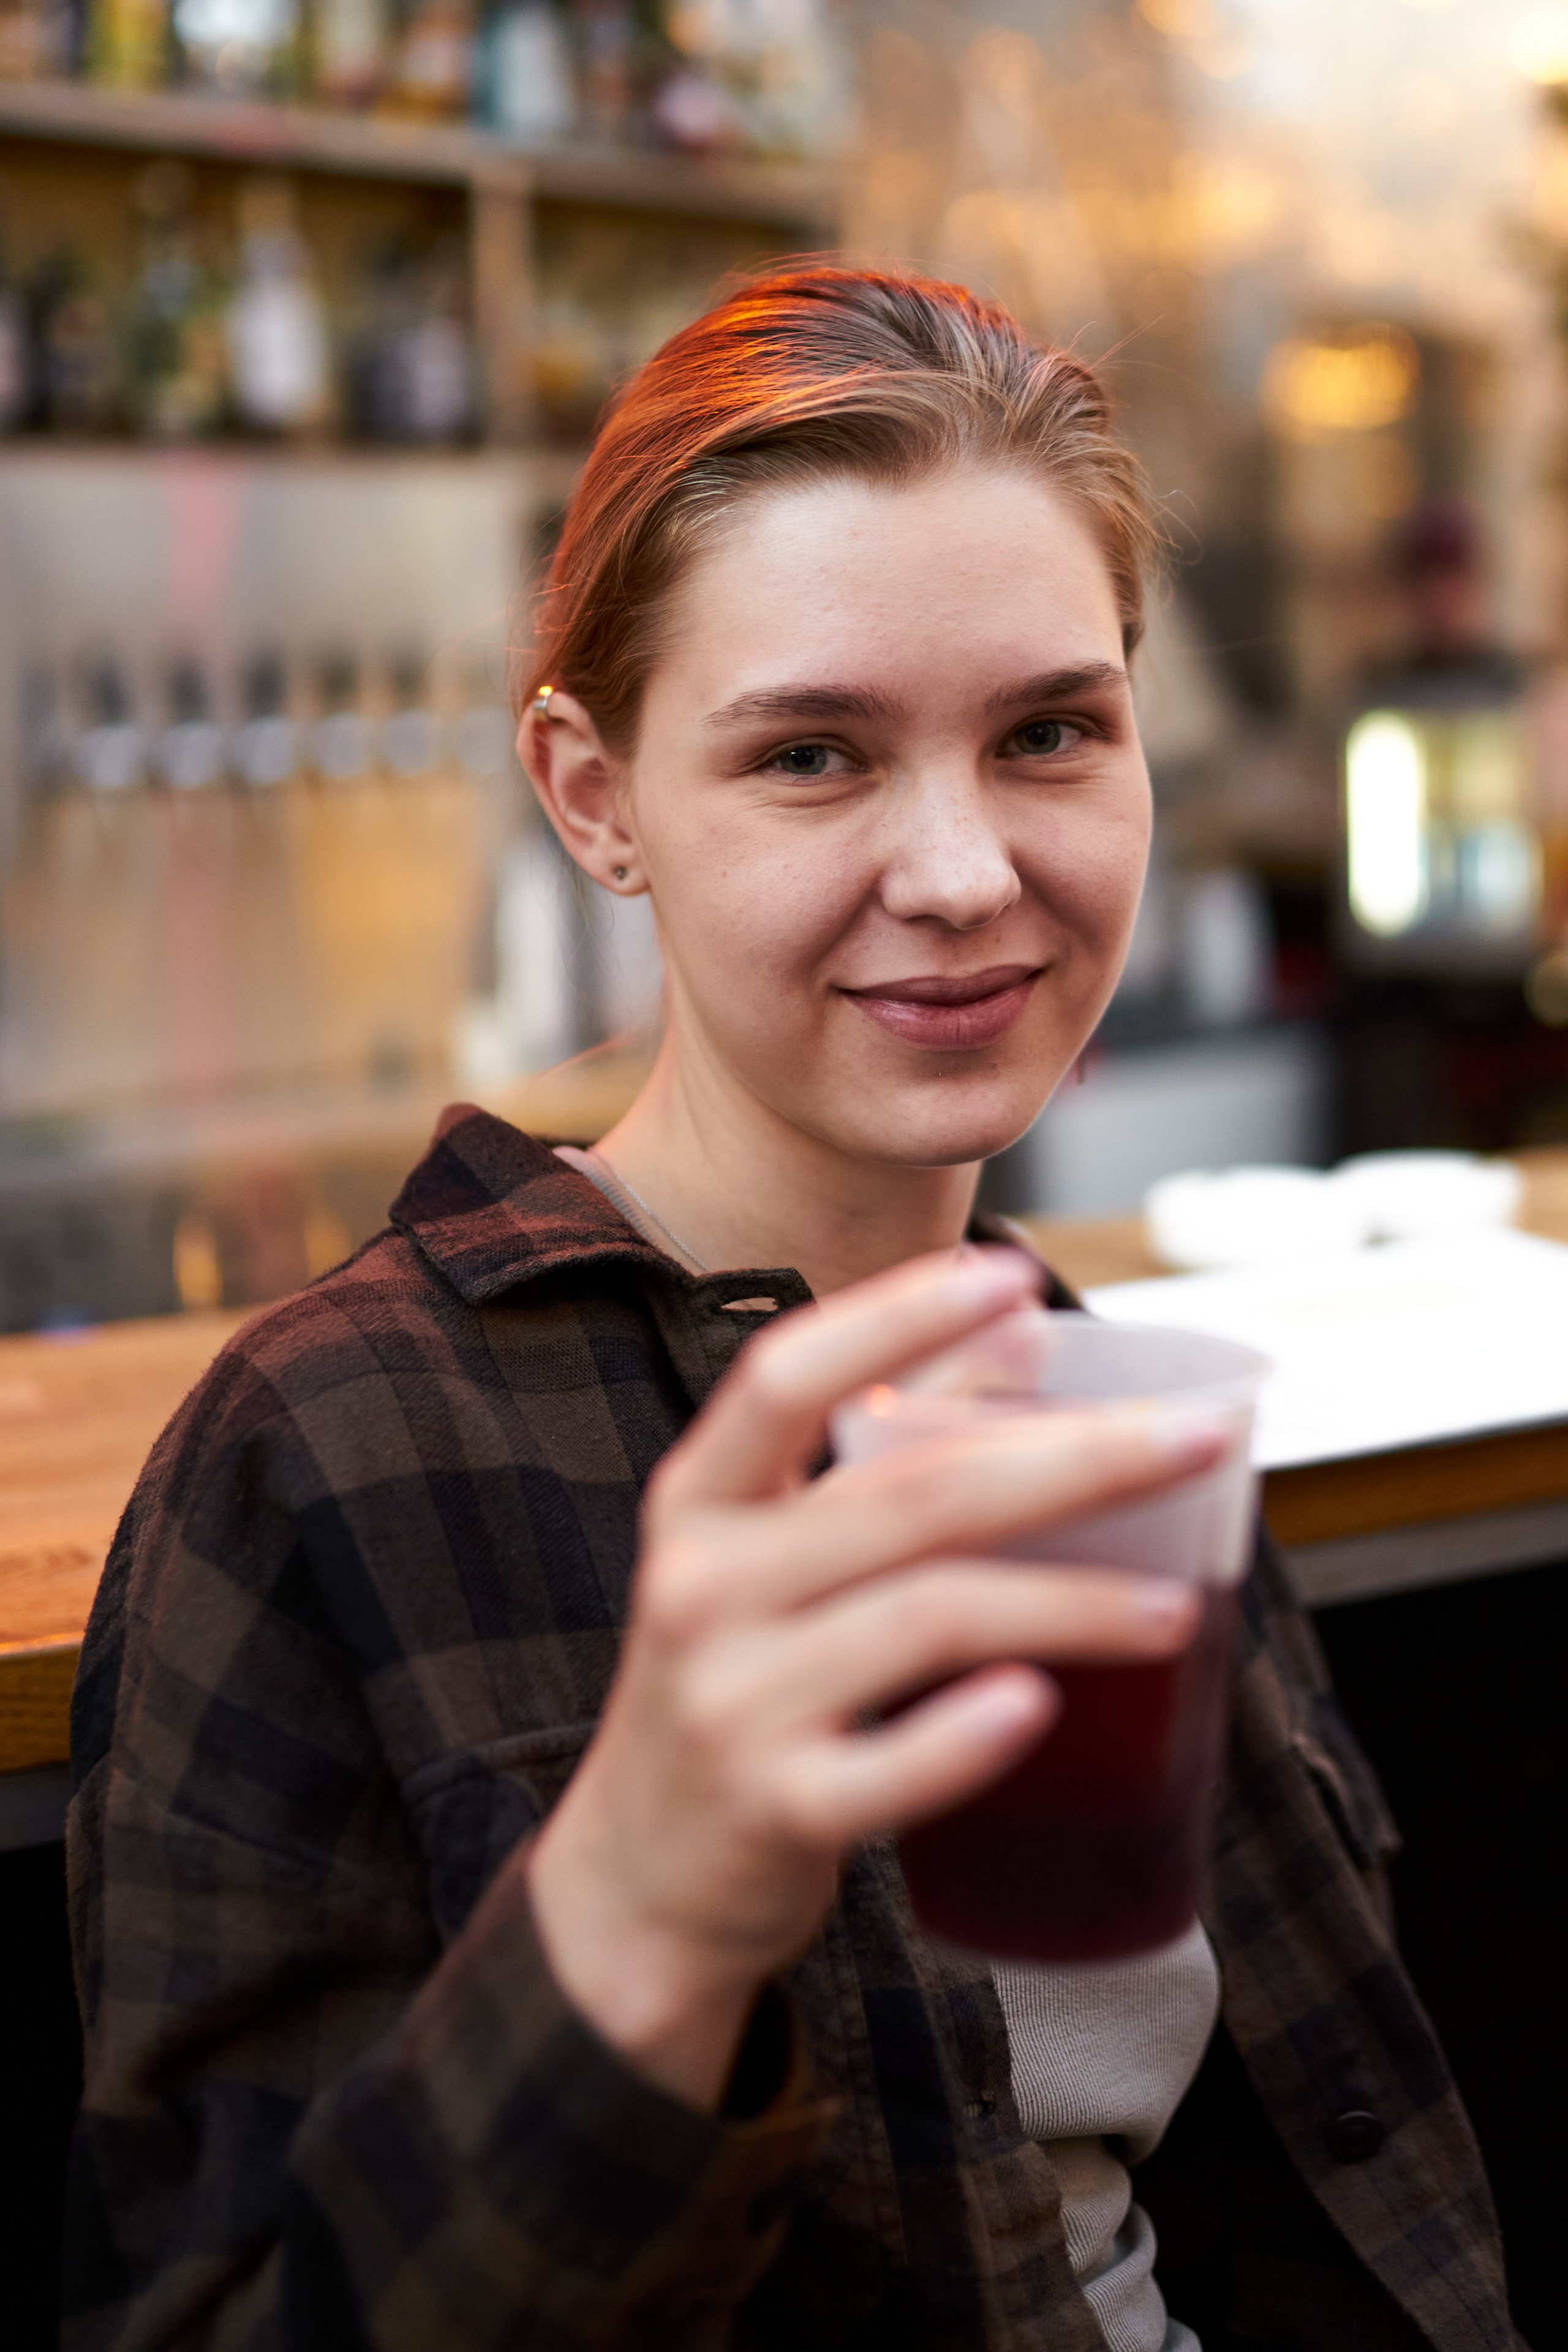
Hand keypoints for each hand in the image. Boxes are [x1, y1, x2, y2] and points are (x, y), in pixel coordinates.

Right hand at [526, 1248, 1222, 2108]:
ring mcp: (732, 1702)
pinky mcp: (773, 1810)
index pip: (786, 1376)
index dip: (897, 1316)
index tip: (1012, 1273)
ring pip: (928, 1620)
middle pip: (909, 1496)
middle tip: (1197, 1441)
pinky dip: (970, 1736)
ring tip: (1178, 1605)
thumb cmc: (734, 1682)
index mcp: (700, 1501)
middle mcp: (703, 1585)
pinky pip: (890, 1767)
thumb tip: (1022, 1333)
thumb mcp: (774, 1551)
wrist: (637, 1878)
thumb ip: (883, 1442)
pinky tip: (1043, 1704)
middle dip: (1073, 1458)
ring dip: (1072, 1602)